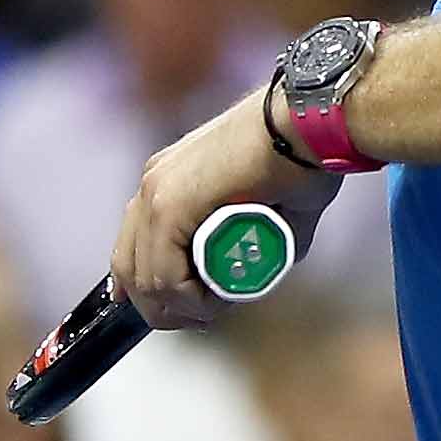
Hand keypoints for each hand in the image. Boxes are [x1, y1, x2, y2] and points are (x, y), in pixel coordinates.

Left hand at [111, 89, 338, 329]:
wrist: (310, 123)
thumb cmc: (304, 159)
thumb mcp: (271, 212)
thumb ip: (256, 243)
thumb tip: (257, 270)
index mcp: (170, 179)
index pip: (137, 245)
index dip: (155, 288)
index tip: (188, 308)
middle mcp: (154, 183)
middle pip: (129, 266)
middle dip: (163, 305)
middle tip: (202, 316)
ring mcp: (156, 192)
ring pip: (144, 277)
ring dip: (182, 305)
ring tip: (219, 304)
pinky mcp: (169, 204)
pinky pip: (164, 275)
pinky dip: (189, 299)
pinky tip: (216, 299)